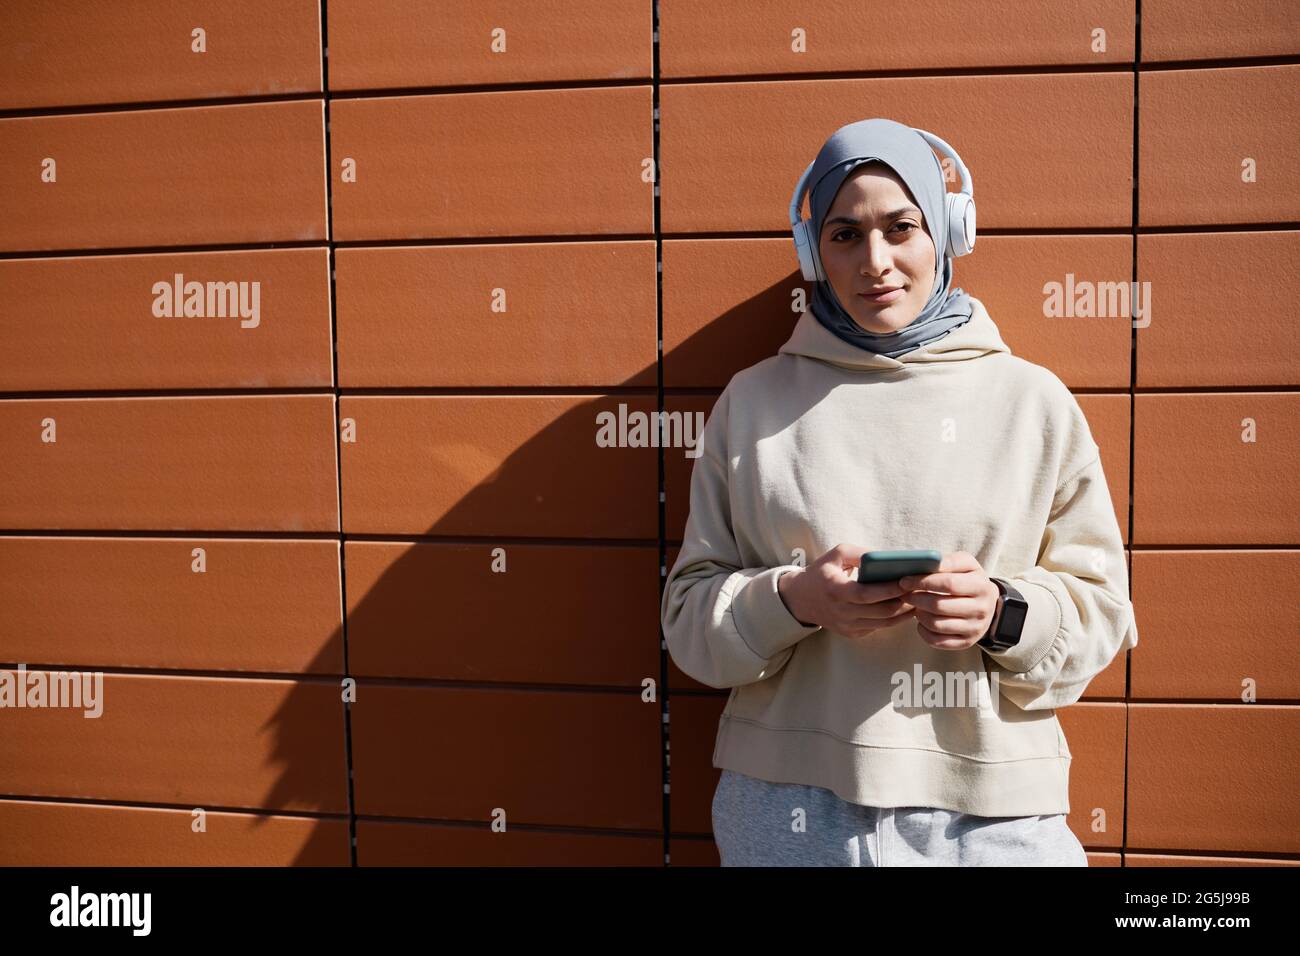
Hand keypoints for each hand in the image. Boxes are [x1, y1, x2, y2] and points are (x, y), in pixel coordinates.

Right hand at [777, 544, 916, 638]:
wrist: (801, 599)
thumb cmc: (822, 572)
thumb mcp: (836, 554)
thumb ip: (860, 554)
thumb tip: (888, 558)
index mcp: (835, 590)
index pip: (867, 594)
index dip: (889, 589)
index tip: (907, 581)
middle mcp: (841, 612)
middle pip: (881, 611)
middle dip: (904, 602)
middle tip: (920, 590)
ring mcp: (847, 626)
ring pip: (884, 623)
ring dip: (904, 612)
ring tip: (918, 599)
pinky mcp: (852, 634)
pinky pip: (879, 627)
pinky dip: (894, 618)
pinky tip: (904, 607)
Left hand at [898, 551, 1000, 650]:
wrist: (986, 603)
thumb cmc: (968, 580)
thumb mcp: (965, 564)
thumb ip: (948, 562)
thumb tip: (926, 563)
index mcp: (982, 586)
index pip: (948, 584)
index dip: (923, 582)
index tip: (905, 581)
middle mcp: (982, 609)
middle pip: (939, 606)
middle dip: (916, 599)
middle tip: (905, 594)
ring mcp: (975, 628)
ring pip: (936, 625)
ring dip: (919, 614)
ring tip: (915, 606)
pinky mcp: (967, 642)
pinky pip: (937, 641)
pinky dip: (923, 631)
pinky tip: (921, 621)